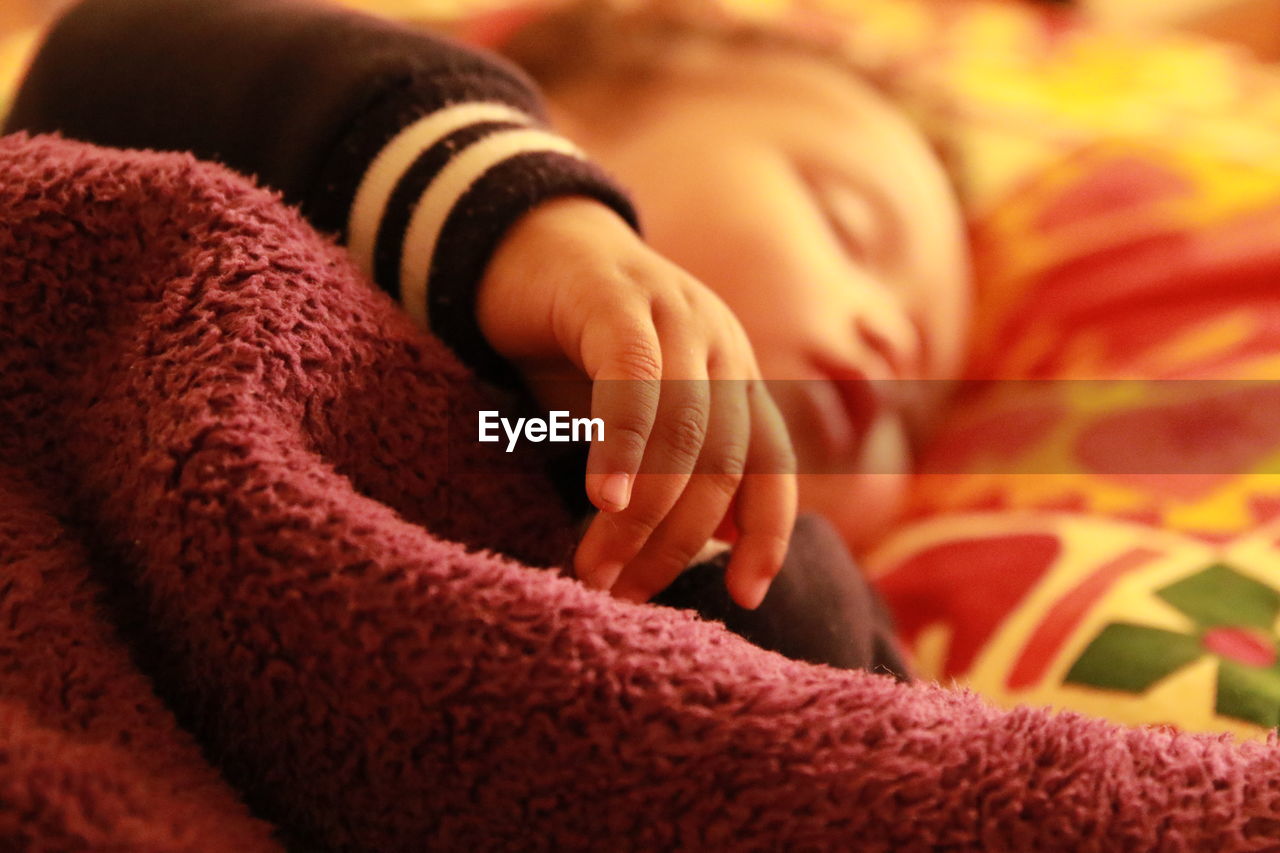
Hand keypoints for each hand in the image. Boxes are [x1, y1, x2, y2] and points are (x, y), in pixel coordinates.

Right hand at [477, 197, 796, 608]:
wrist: (524, 242)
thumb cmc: (576, 347)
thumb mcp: (631, 416)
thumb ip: (668, 468)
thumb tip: (708, 544)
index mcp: (733, 378)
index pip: (770, 465)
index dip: (769, 534)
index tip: (744, 597)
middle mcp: (720, 345)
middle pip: (723, 461)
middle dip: (676, 542)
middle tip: (624, 593)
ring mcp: (676, 315)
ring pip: (683, 431)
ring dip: (642, 513)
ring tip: (598, 568)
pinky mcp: (619, 296)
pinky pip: (634, 379)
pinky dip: (623, 444)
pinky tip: (601, 497)